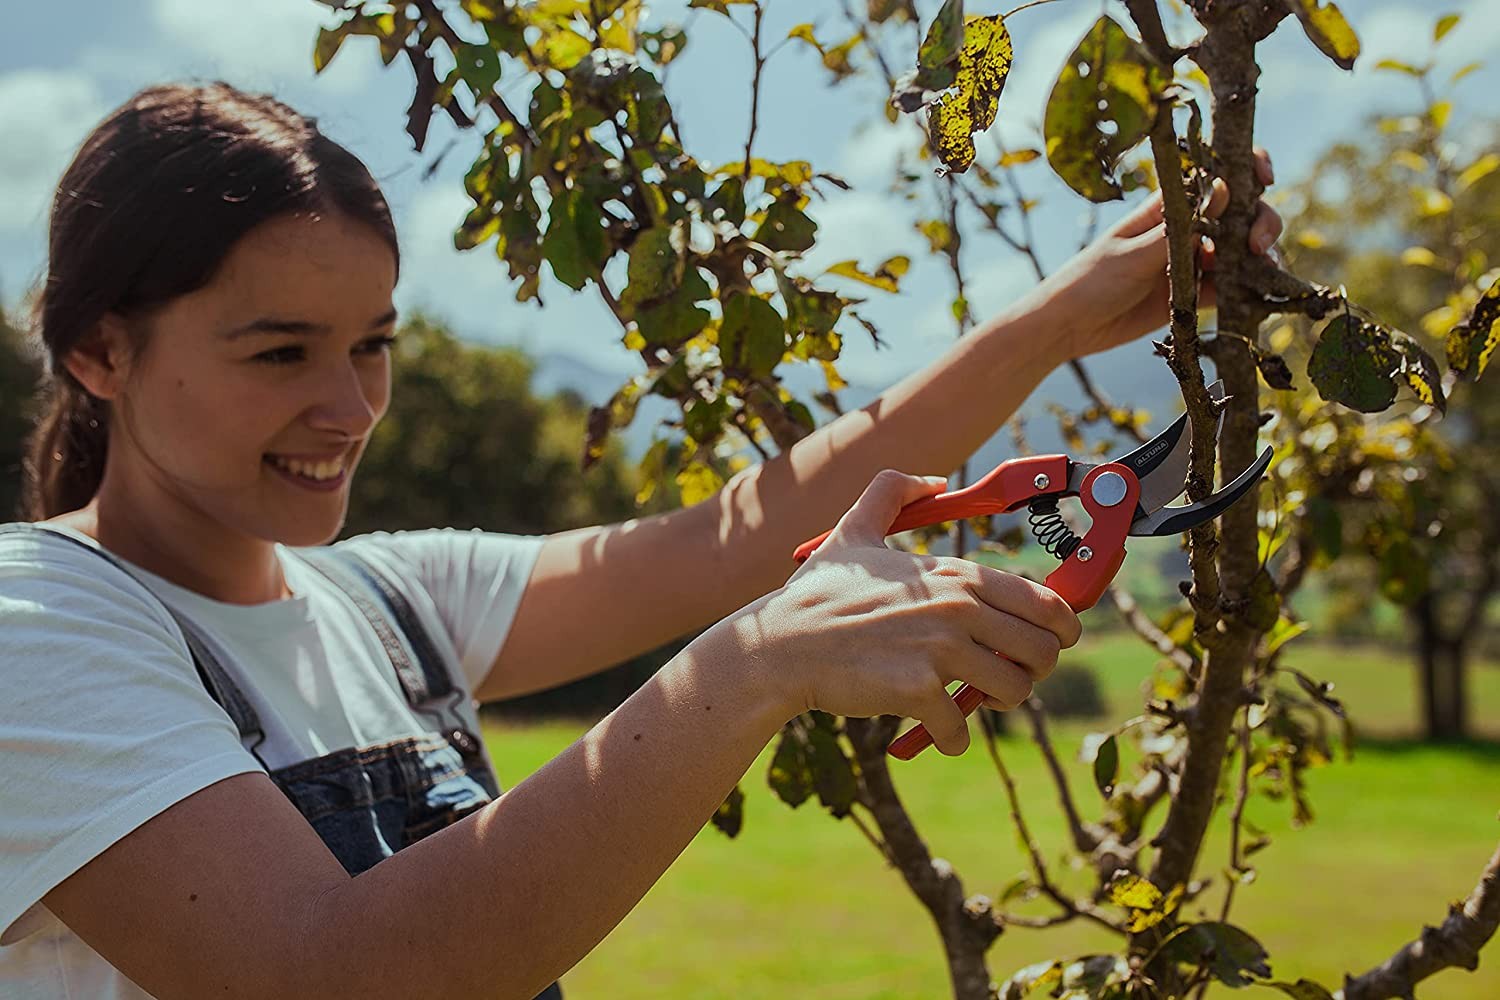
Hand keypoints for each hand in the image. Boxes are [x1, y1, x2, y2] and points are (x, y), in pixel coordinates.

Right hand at [732, 470, 1081, 754]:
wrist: (780, 646)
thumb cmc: (818, 594)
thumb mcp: (854, 531)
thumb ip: (891, 493)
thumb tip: (931, 480)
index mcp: (957, 575)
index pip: (1046, 603)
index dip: (1062, 629)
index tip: (1052, 643)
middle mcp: (957, 608)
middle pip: (1042, 651)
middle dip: (1032, 670)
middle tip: (1004, 676)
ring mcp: (939, 651)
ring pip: (1014, 692)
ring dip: (996, 704)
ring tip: (969, 699)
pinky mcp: (917, 692)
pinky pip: (960, 729)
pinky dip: (950, 736)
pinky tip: (933, 728)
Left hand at [1030, 147, 1283, 359]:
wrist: (1068, 327)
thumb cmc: (1090, 279)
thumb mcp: (1134, 252)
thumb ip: (1180, 228)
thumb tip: (1224, 186)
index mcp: (1168, 207)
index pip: (1214, 176)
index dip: (1246, 169)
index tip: (1265, 178)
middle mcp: (1186, 230)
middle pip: (1239, 214)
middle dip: (1259, 221)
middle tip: (1256, 244)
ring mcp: (1191, 262)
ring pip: (1239, 251)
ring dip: (1258, 257)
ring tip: (1263, 271)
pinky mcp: (1193, 295)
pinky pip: (1228, 288)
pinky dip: (1245, 288)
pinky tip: (1255, 293)